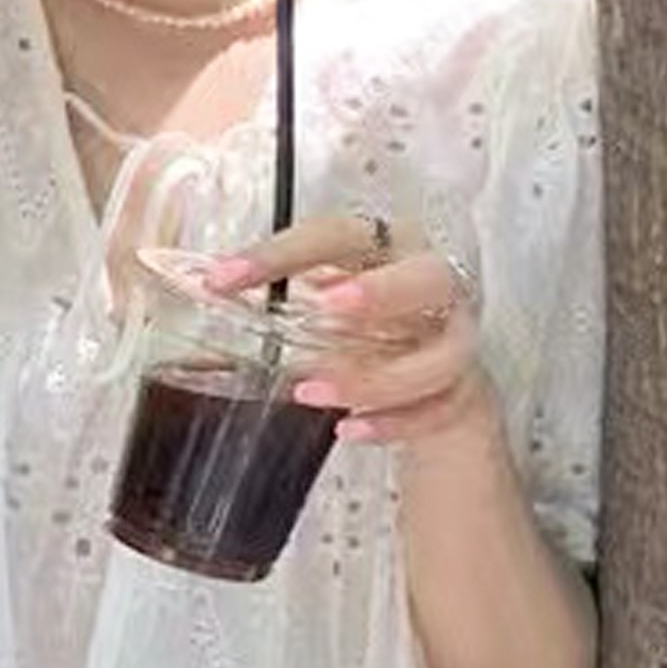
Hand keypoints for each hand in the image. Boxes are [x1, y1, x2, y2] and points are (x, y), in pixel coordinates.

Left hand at [213, 216, 497, 449]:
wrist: (438, 375)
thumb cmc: (373, 325)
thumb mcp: (329, 302)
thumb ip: (281, 301)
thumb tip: (205, 297)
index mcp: (392, 248)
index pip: (340, 235)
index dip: (283, 253)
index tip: (223, 278)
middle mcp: (436, 286)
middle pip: (428, 280)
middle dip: (382, 292)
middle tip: (329, 306)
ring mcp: (455, 341)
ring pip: (438, 358)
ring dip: (374, 377)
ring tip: (309, 391)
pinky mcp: (460, 393)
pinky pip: (437, 410)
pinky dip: (394, 424)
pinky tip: (348, 432)